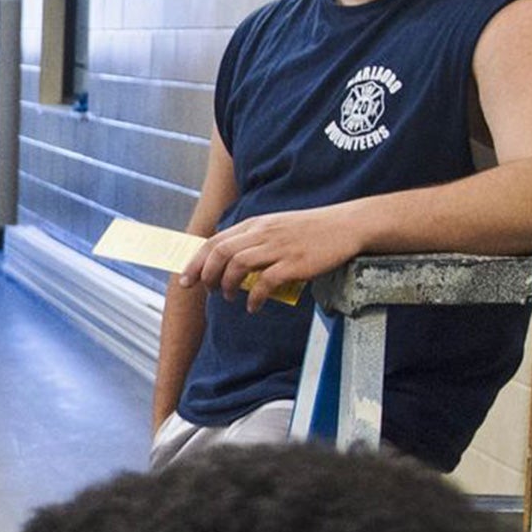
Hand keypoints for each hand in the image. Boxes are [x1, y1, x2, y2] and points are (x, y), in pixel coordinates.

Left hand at [180, 202, 368, 312]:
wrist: (345, 226)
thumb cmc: (310, 230)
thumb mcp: (275, 227)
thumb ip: (252, 241)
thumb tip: (229, 263)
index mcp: (255, 225)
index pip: (215, 242)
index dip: (195, 262)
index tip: (185, 279)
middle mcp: (262, 234)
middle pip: (220, 253)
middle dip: (205, 275)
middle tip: (207, 291)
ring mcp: (278, 248)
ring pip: (238, 265)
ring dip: (227, 285)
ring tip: (228, 297)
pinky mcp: (295, 263)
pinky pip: (265, 282)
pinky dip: (254, 297)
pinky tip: (253, 306)